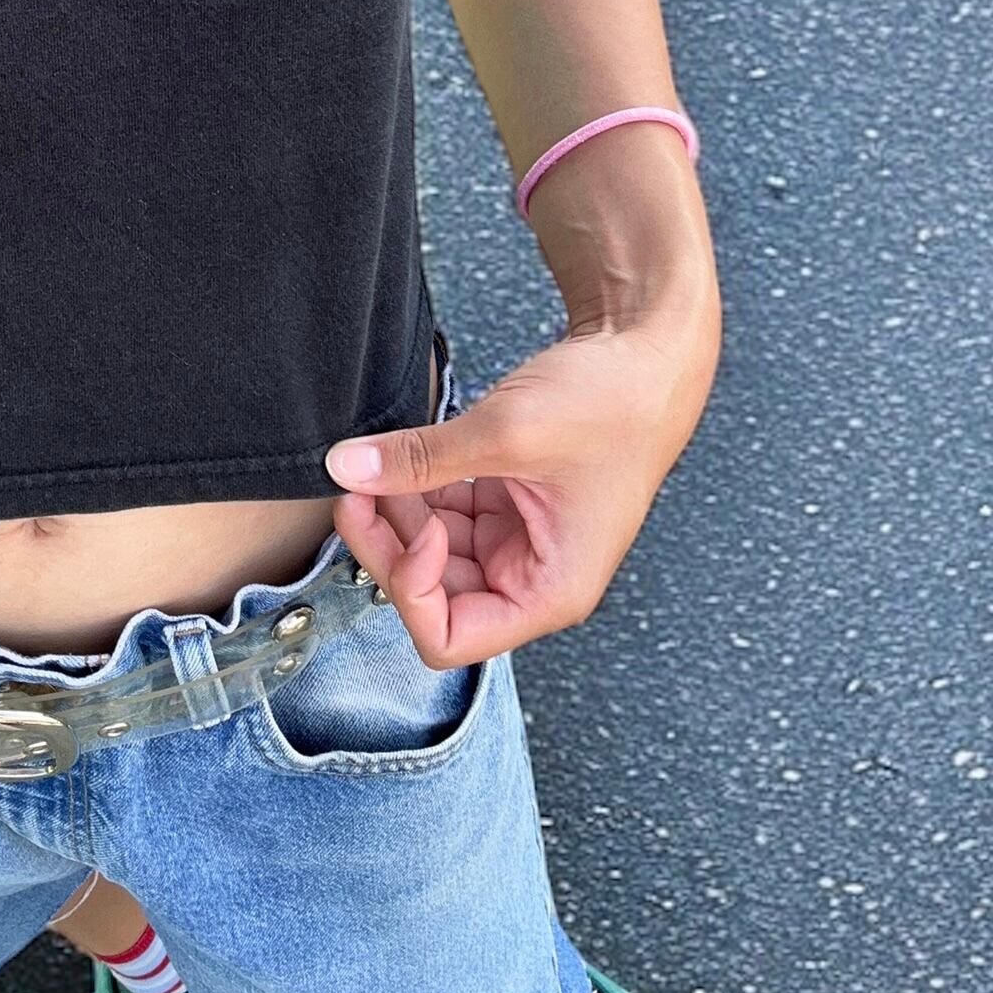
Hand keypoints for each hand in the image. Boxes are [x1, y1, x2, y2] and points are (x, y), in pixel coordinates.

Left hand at [324, 306, 718, 667]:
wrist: (648, 354)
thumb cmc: (613, 404)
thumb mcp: (507, 433)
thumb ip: (420, 459)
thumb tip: (344, 468)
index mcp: (550, 591)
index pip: (450, 638)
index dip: (412, 593)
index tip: (413, 531)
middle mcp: (531, 578)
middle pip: (431, 595)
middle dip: (390, 547)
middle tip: (358, 491)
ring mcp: (515, 541)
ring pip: (429, 553)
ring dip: (396, 515)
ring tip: (375, 466)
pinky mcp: (503, 504)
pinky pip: (441, 514)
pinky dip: (415, 490)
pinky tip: (400, 457)